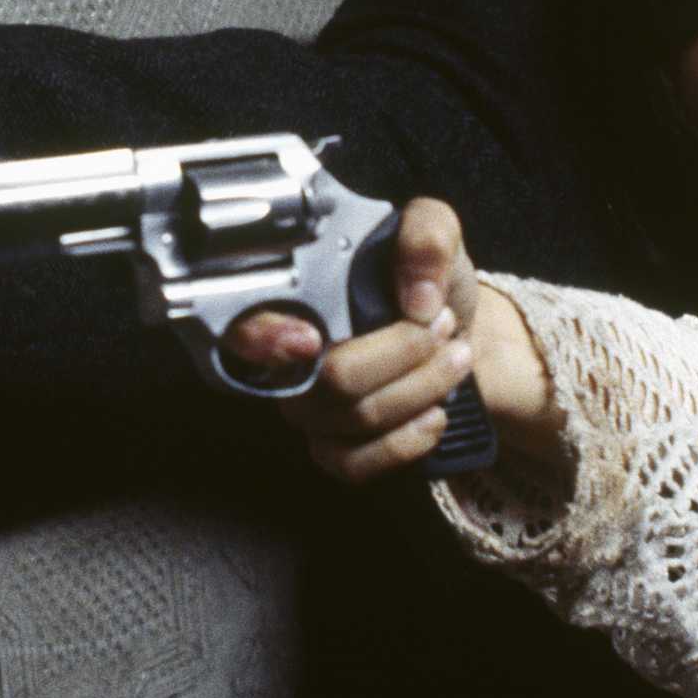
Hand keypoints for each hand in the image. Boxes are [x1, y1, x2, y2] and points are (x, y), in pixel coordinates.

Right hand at [275, 199, 484, 484]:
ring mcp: (307, 408)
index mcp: (293, 297)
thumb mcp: (434, 233)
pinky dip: (407, 441)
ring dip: (422, 387)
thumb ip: (426, 237)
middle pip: (331, 378)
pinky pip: (354, 463)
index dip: (263, 338)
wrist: (454, 331)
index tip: (310, 339)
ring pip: (355, 418)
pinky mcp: (333, 449)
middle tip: (442, 324)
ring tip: (455, 354)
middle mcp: (287, 357)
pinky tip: (436, 413)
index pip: (242, 325)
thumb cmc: (426, 281)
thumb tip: (417, 297)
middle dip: (403, 352)